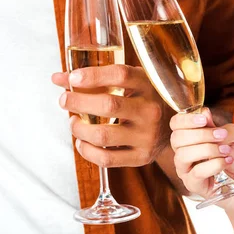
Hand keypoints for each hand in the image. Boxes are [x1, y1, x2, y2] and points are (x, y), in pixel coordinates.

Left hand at [52, 65, 174, 167]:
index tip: (72, 78)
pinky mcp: (142, 157)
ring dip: (79, 129)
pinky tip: (81, 142)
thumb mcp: (130, 83)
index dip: (93, 75)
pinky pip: (107, 159)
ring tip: (73, 122)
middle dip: (79, 102)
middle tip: (64, 100)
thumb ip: (96, 79)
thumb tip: (57, 78)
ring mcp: (147, 136)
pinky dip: (87, 151)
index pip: (120, 75)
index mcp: (149, 85)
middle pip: (109, 105)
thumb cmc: (144, 100)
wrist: (176, 128)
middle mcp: (151, 110)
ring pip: (104, 135)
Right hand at [170, 108, 233, 212]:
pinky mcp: (193, 185)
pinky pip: (196, 172)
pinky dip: (213, 164)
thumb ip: (217, 125)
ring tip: (226, 150)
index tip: (204, 118)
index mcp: (190, 138)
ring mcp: (186, 170)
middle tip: (222, 135)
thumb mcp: (233, 135)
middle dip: (201, 134)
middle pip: (177, 138)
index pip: (175, 124)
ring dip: (208, 149)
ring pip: (184, 155)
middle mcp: (184, 153)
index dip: (186, 119)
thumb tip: (203, 112)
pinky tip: (227, 161)